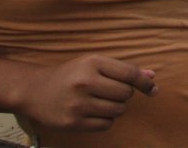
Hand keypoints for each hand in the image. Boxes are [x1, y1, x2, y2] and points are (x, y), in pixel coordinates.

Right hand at [16, 54, 156, 131]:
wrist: (34, 91)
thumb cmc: (71, 75)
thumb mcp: (94, 64)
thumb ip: (123, 70)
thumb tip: (152, 77)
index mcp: (92, 63)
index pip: (130, 74)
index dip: (145, 83)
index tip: (153, 89)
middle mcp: (85, 82)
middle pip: (126, 94)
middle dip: (124, 94)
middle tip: (109, 91)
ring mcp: (78, 104)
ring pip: (118, 110)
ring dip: (116, 108)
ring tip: (101, 101)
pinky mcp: (73, 122)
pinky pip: (106, 124)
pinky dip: (106, 119)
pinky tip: (93, 112)